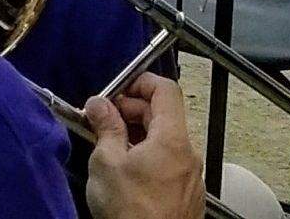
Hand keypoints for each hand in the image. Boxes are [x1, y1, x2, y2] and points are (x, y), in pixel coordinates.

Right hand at [84, 74, 203, 218]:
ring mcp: (189, 176)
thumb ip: (105, 127)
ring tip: (110, 148)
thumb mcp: (106, 162)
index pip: (166, 90)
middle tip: (103, 120)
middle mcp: (187, 155)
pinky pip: (168, 163)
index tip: (117, 92)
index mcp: (171, 139)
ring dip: (137, 135)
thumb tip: (100, 105)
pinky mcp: (186, 195)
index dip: (140, 83)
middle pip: (164, 115)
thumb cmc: (132, 214)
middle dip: (131, 111)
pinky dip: (147, 157)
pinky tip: (126, 172)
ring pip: (164, 140)